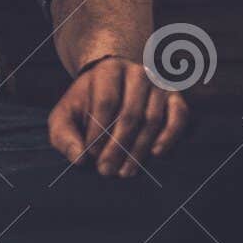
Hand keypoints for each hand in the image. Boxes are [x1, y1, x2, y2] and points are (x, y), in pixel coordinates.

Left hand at [47, 55, 189, 177]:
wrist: (112, 85)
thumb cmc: (87, 104)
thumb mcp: (66, 115)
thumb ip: (63, 136)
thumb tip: (79, 159)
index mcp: (108, 71)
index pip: (106, 101)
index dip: (99, 131)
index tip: (91, 156)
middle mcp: (138, 73)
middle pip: (130, 113)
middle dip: (117, 147)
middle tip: (107, 171)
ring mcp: (159, 85)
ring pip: (152, 119)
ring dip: (139, 150)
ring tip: (125, 172)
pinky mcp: (176, 98)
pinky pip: (180, 117)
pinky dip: (170, 136)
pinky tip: (156, 154)